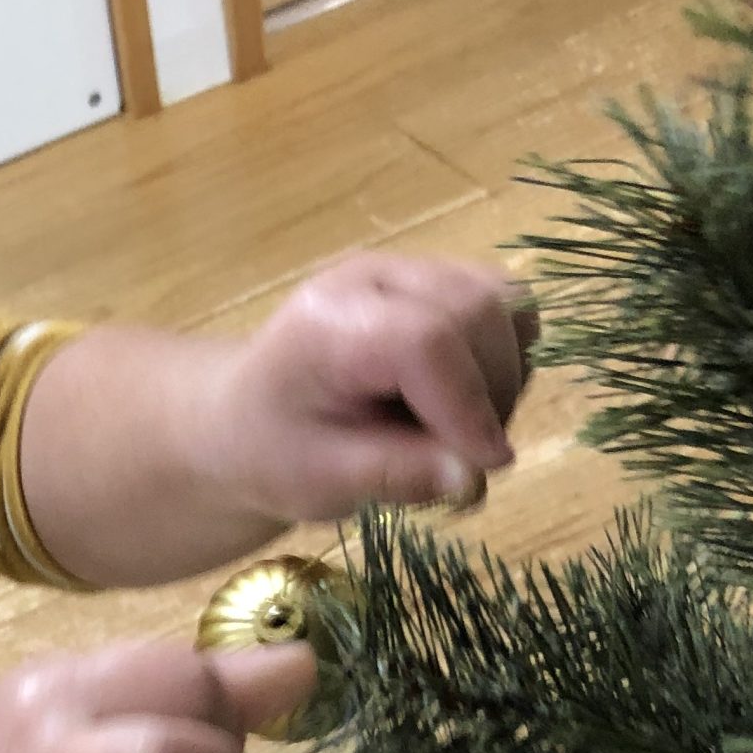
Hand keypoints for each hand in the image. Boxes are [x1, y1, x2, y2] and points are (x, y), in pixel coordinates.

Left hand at [201, 252, 537, 521]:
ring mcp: (407, 270)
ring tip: (455, 429)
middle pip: (478, 311)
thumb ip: (396, 476)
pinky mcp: (434, 279)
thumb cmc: (275, 454)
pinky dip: (503, 354)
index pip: (428, 340)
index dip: (470, 404)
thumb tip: (472, 477)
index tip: (485, 465)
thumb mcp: (321, 482)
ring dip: (502, 374)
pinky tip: (464, 397)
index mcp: (328, 322)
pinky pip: (503, 305)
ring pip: (503, 304)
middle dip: (490, 392)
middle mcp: (371, 278)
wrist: (248, 419)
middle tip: (461, 457)